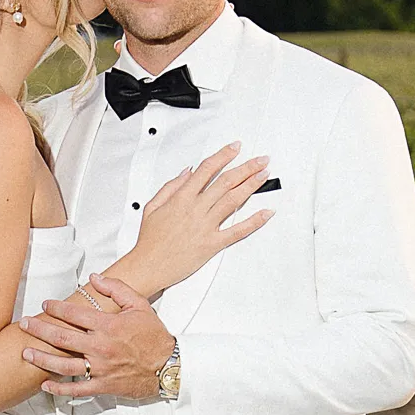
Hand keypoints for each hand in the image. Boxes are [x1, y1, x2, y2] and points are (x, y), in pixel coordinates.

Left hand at [21, 274, 173, 402]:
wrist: (169, 366)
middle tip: (25, 324)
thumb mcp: (140, 305)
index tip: (45, 305)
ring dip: (42, 358)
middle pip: (62, 338)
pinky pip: (77, 389)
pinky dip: (59, 389)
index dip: (56, 308)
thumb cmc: (154, 337)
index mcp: (109, 326)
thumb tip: (96, 277)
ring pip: (64, 365)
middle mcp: (101, 348)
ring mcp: (101, 369)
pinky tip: (45, 384)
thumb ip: (117, 289)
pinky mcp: (103, 386)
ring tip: (26, 352)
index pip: (75, 314)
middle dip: (40, 330)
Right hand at [118, 142, 272, 297]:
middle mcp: (196, 209)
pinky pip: (237, 231)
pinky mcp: (212, 244)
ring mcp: (206, 226)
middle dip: (247, 167)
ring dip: (252, 185)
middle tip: (261, 160)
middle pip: (226, 181)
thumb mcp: (152, 207)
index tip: (235, 148)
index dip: (224, 155)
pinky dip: (254, 221)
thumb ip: (170, 187)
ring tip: (264, 176)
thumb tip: (187, 172)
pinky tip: (266, 212)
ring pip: (234, 200)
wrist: (148, 266)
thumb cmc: (149, 241)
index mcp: (181, 198)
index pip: (207, 169)